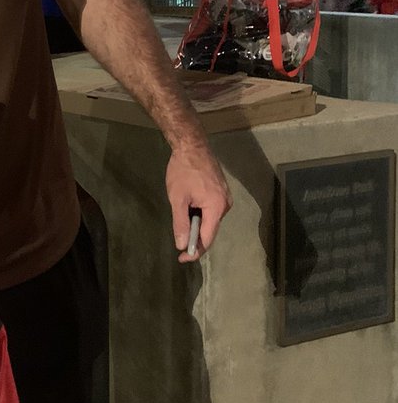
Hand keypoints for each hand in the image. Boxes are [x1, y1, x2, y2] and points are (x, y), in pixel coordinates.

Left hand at [165, 144, 230, 261]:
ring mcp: (226, 197)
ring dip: (198, 225)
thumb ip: (181, 223)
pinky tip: (189, 211)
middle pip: (211, 231)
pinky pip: (212, 210)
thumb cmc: (183, 171)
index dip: (195, 251)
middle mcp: (226, 205)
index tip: (182, 258)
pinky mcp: (222, 191)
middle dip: (196, 239)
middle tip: (179, 245)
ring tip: (182, 223)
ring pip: (211, 220)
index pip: (208, 238)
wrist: (192, 145)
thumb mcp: (178, 199)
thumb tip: (183, 245)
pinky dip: (201, 215)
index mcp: (216, 208)